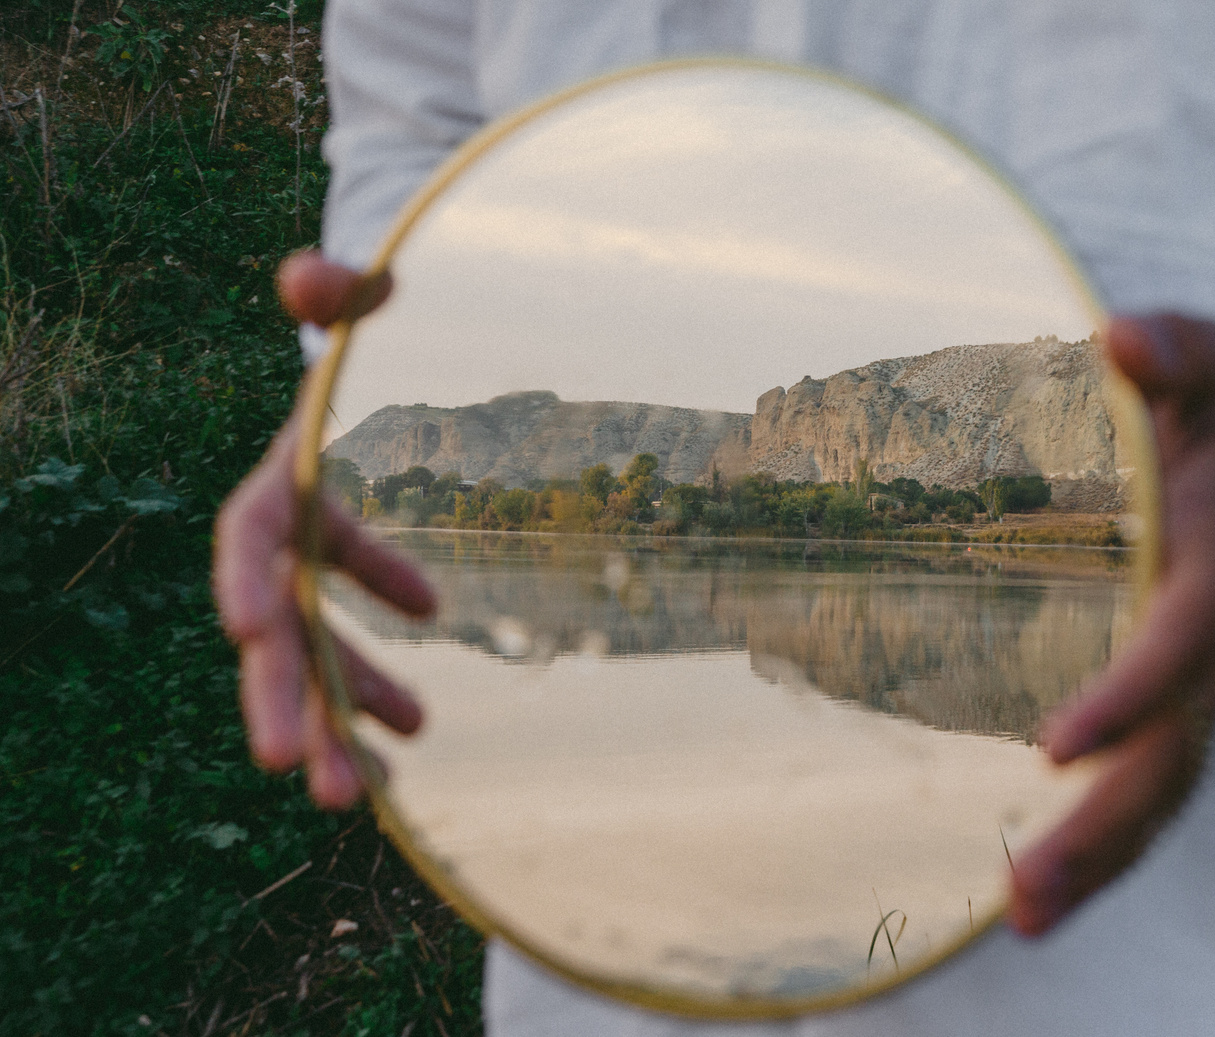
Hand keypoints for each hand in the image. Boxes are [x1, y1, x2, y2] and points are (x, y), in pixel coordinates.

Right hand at [213, 251, 431, 808]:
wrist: (358, 349)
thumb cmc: (358, 320)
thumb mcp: (358, 297)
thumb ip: (338, 289)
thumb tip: (307, 276)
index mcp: (279, 477)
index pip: (251, 534)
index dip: (249, 577)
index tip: (255, 631)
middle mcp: (283, 533)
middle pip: (276, 626)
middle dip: (285, 697)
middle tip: (302, 773)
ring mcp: (310, 561)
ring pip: (316, 656)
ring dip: (339, 720)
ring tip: (376, 795)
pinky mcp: (341, 571)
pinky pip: (353, 636)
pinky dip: (379, 679)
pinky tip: (415, 729)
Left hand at [1008, 313, 1214, 935]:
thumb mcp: (1214, 358)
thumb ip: (1176, 349)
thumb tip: (1121, 338)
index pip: (1178, 645)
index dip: (1127, 696)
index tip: (1053, 743)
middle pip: (1172, 756)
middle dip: (1102, 829)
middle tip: (1022, 895)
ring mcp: (1206, 681)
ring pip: (1166, 789)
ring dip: (1101, 860)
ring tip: (1023, 918)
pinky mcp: (1186, 697)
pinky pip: (1156, 782)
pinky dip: (1110, 840)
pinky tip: (1046, 882)